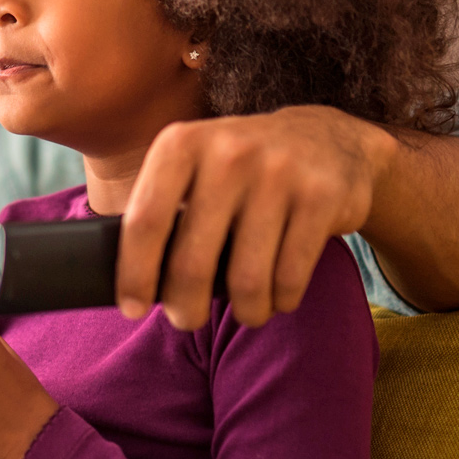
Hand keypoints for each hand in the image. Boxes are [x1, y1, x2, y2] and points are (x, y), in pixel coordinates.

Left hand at [119, 105, 397, 329]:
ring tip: (245, 310)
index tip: (132, 308)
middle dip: (185, 306)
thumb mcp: (194, 167)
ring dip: (244, 310)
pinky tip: (277, 295)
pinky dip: (280, 300)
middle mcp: (227, 152)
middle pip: (192, 261)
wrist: (328, 139)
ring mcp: (278, 172)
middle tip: (187, 318)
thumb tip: (130, 280)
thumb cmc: (242, 169)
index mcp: (182, 144)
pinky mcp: (321, 196)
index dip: (134, 273)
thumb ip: (163, 209)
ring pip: (247, 280)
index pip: (145, 220)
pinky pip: (290, 277)